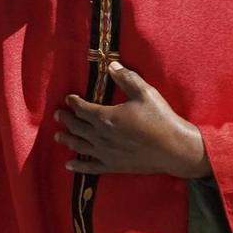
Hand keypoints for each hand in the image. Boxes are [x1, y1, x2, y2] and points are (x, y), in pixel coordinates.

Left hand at [54, 64, 210, 177]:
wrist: (174, 149)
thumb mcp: (145, 93)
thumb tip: (111, 65)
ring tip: (58, 136)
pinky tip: (69, 165)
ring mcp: (105, 153)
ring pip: (79, 146)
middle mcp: (101, 136)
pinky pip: (90, 167)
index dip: (73, 103)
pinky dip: (77, 166)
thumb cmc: (160, 119)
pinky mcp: (112, 166)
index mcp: (106, 117)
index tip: (68, 99)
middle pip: (77, 127)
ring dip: (67, 139)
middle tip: (58, 115)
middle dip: (66, 119)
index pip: (82, 109)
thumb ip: (126, 78)